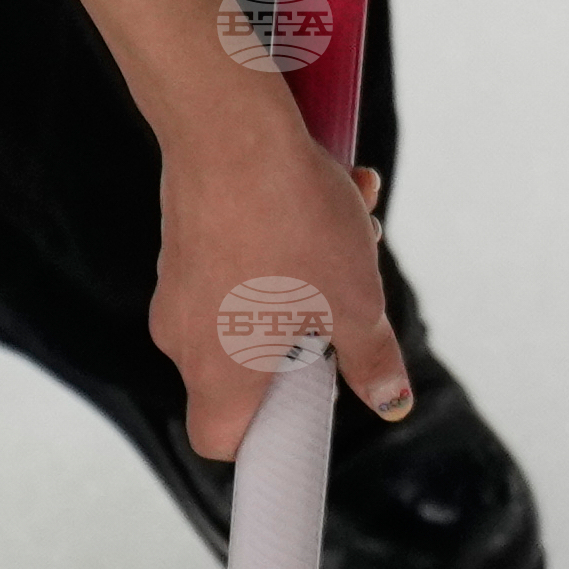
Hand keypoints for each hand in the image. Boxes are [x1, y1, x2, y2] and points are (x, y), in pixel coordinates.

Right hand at [151, 99, 411, 461]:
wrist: (232, 127)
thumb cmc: (292, 223)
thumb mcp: (354, 300)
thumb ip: (370, 359)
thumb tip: (392, 403)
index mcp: (218, 372)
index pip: (219, 441)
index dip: (264, 437)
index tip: (307, 408)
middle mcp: (184, 337)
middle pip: (251, 366)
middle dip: (311, 333)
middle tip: (348, 295)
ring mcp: (177, 286)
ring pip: (255, 302)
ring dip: (310, 272)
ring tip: (356, 220)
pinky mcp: (183, 239)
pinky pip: (238, 259)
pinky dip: (282, 236)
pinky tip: (330, 191)